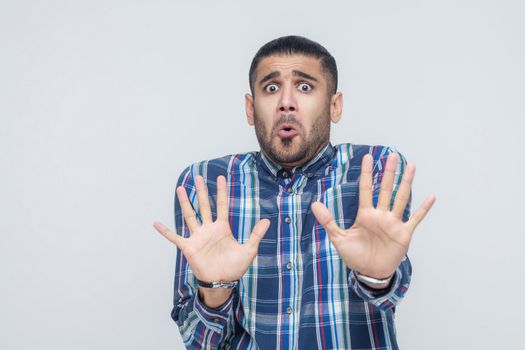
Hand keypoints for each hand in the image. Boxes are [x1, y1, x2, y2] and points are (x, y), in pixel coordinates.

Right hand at [153, 175, 269, 282]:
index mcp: (222, 227)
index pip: (221, 205)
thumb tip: (267, 220)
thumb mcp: (249, 249)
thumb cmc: (235, 267)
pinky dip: (165, 231)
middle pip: (204, 205)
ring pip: (190, 216)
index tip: (221, 177)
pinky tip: (156, 223)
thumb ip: (256, 235)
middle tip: (198, 176)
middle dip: (202, 191)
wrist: (222, 281)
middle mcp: (209, 229)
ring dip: (185, 203)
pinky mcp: (189, 247)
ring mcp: (198, 237)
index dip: (222, 191)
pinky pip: (175, 237)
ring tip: (179, 189)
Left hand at [311, 153, 435, 278]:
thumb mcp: (338, 238)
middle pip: (386, 189)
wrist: (369, 273)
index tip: (368, 157)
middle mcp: (381, 215)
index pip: (366, 189)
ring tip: (411, 167)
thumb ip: (328, 221)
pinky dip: (423, 209)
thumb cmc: (355, 256)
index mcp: (365, 214)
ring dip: (406, 183)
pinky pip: (415, 219)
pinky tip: (430, 197)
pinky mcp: (404, 234)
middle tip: (392, 155)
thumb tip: (314, 204)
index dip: (367, 173)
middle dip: (389, 172)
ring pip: (401, 199)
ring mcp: (393, 223)